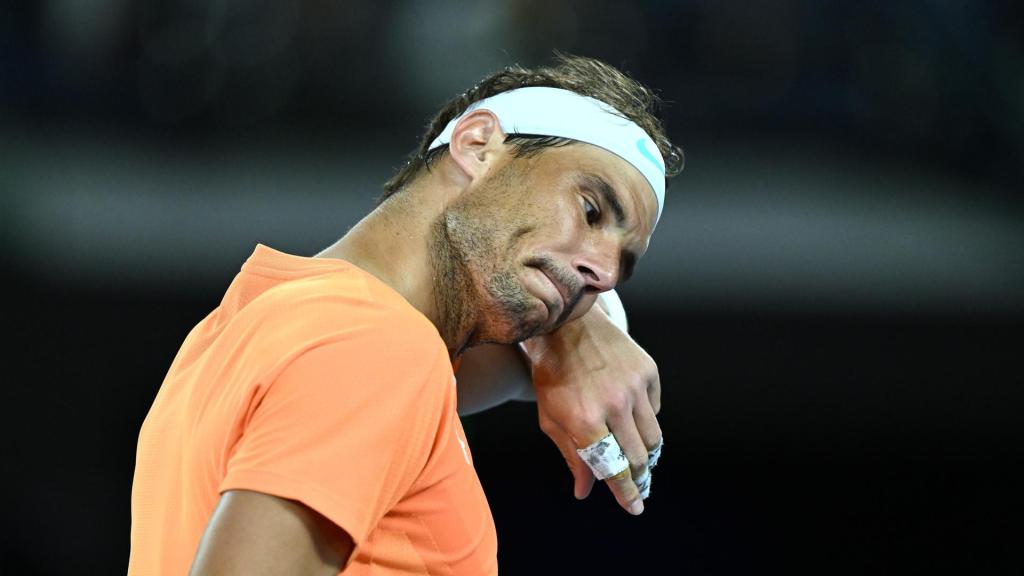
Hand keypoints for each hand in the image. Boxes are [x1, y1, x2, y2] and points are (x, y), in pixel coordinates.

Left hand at [521, 303, 661, 514]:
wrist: (567, 325)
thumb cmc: (552, 376)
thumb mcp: (551, 418)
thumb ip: (571, 456)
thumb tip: (585, 491)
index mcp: (585, 420)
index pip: (612, 468)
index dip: (625, 493)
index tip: (635, 508)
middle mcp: (614, 404)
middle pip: (638, 457)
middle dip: (640, 478)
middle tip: (639, 487)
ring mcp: (634, 386)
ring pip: (653, 436)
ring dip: (648, 453)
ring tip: (640, 460)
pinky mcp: (648, 370)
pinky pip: (655, 408)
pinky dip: (645, 419)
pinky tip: (631, 417)